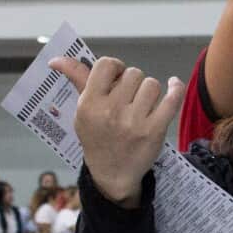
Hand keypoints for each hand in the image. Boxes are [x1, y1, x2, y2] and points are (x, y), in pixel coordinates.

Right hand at [50, 56, 184, 207]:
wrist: (112, 174)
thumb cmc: (97, 137)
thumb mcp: (82, 111)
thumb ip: (77, 80)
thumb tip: (56, 59)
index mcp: (90, 104)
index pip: (106, 64)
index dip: (115, 67)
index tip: (116, 78)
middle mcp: (111, 111)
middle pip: (133, 73)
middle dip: (132, 83)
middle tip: (128, 98)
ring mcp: (134, 122)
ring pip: (152, 84)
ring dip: (148, 91)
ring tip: (141, 105)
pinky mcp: (155, 130)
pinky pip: (172, 99)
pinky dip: (176, 89)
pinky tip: (173, 84)